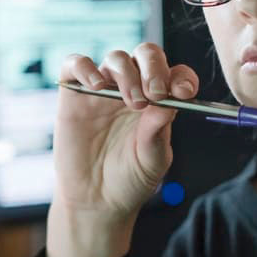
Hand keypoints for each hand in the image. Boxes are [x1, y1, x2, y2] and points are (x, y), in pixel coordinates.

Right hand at [53, 42, 199, 221]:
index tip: (183, 92)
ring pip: (116, 58)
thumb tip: (169, 102)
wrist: (95, 201)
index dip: (181, 77)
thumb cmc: (129, 180)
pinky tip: (96, 86)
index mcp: (159, 101)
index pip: (175, 74)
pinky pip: (75, 64)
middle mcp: (133, 89)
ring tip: (130, 102)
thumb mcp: (152, 160)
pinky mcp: (74, 94)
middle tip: (155, 93)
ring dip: (127, 74)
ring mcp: (103, 90)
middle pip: (146, 55)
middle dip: (154, 68)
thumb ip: (158, 132)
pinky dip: (85, 67)